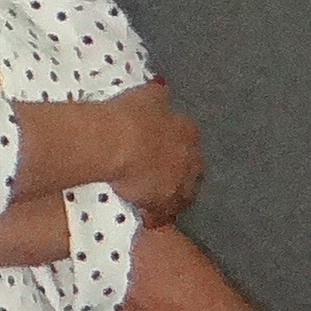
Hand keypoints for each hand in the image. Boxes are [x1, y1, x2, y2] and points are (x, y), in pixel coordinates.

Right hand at [90, 84, 204, 223]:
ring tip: (156, 203)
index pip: (190, 144)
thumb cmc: (131, 114)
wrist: (119, 142)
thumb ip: (158, 97)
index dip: (178, 150)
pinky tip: (147, 220)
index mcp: (188, 131)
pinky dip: (155, 216)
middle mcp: (190, 159)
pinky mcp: (163, 203)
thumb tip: (161, 90)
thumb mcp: (148, 95)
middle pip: (191, 173)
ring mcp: (178, 184)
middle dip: (180, 176)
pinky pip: (163, 215)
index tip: (165, 153)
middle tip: (163, 180)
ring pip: (181, 196)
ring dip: (170, 198)